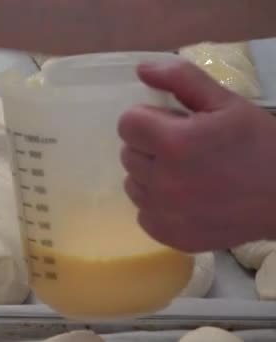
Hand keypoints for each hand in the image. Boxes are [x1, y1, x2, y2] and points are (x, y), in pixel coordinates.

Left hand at [119, 60, 275, 252]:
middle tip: (185, 148)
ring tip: (187, 173)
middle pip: (128, 153)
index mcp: (173, 143)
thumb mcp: (226, 102)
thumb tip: (141, 69)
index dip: (148, 119)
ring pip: (132, 183)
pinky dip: (158, 204)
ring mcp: (163, 212)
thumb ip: (181, 79)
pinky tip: (188, 198)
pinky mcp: (168, 235)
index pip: (127, 123)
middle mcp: (162, 181)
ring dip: (150, 175)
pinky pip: (143, 212)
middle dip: (149, 146)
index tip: (172, 123)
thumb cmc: (260, 144)